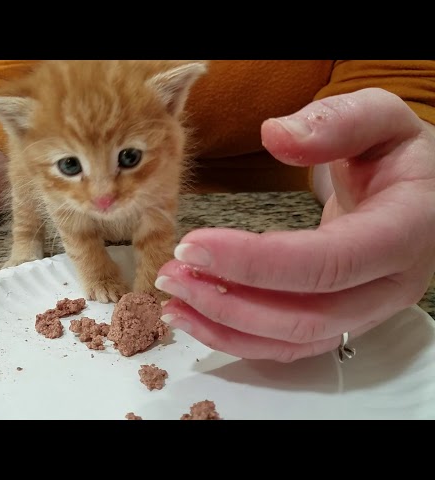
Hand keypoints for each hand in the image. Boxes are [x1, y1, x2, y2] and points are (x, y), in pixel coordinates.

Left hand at [156, 88, 434, 361]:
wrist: (418, 194)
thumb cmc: (397, 156)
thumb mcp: (381, 119)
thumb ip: (337, 121)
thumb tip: (277, 136)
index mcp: (404, 232)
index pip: (327, 263)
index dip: (256, 262)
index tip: (194, 245)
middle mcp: (389, 285)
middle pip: (304, 315)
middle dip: (228, 300)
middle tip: (172, 274)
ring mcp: (366, 311)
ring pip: (291, 340)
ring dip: (224, 324)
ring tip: (173, 297)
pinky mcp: (340, 320)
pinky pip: (287, 345)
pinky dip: (236, 337)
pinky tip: (196, 316)